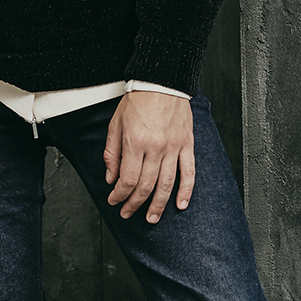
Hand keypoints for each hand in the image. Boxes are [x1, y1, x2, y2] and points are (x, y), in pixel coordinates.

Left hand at [103, 92, 194, 221]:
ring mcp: (173, 147)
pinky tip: (180, 205)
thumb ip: (112, 153)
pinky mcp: (187, 145)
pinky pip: (189, 172)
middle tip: (127, 213)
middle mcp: (155, 147)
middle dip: (134, 204)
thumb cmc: (138, 101)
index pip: (127, 179)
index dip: (119, 195)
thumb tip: (111, 178)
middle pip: (145, 185)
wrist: (162, 81)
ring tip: (151, 218)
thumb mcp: (115, 125)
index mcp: (135, 142)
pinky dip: (186, 191)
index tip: (114, 200)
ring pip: (166, 184)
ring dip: (158, 205)